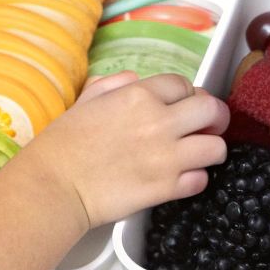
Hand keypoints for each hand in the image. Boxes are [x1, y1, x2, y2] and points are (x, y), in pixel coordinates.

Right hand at [16, 72, 228, 229]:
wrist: (54, 185)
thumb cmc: (62, 143)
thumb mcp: (85, 100)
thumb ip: (114, 84)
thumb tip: (136, 80)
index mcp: (139, 95)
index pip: (184, 85)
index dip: (186, 95)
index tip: (182, 106)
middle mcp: (159, 122)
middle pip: (212, 110)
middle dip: (214, 117)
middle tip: (207, 127)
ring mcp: (166, 157)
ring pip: (216, 147)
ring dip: (210, 150)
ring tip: (198, 155)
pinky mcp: (166, 189)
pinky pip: (201, 180)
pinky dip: (196, 179)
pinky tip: (182, 178)